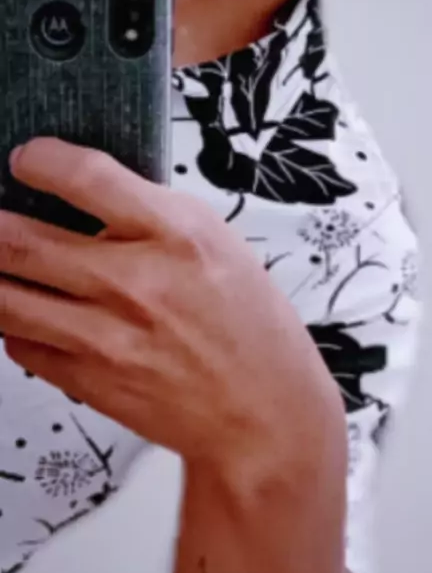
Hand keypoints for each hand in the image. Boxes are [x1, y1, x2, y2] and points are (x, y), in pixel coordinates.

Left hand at [0, 139, 336, 469]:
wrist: (263, 413)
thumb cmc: (249, 328)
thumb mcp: (217, 244)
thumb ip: (151, 215)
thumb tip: (85, 194)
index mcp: (178, 235)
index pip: (85, 177)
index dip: (39, 159)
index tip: (27, 159)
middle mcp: (135, 282)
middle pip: (17, 240)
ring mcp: (105, 336)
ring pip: (1, 298)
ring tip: (4, 262)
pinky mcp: (87, 379)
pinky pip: (18, 344)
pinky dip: (15, 323)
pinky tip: (32, 312)